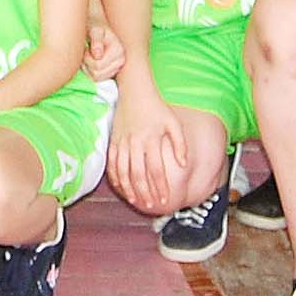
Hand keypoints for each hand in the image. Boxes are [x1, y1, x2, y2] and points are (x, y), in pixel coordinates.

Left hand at [83, 21, 123, 81]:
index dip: (87, 58)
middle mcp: (120, 61)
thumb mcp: (94, 30)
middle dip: (87, 64)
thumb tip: (97, 55)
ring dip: (87, 68)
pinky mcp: (111, 72)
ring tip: (87, 55)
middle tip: (86, 52)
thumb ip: (96, 40)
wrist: (97, 27)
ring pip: (96, 78)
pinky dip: (89, 71)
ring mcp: (116, 68)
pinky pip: (96, 79)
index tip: (86, 48)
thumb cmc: (94, 26)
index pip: (98, 66)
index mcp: (118, 51)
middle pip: (97, 74)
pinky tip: (89, 61)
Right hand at [107, 88, 188, 215]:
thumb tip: (184, 164)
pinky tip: (120, 185)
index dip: (161, 187)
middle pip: (138, 174)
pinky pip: (111, 162)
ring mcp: (122, 142)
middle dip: (145, 192)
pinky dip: (115, 176)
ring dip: (129, 188)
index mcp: (151, 140)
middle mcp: (135, 143)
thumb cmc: (156, 106)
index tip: (165, 200)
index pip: (156, 170)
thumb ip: (180, 144)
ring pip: (123, 171)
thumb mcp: (173, 122)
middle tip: (151, 206)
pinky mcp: (113, 140)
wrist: (134, 90)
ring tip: (134, 200)